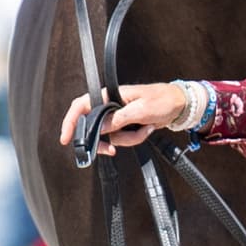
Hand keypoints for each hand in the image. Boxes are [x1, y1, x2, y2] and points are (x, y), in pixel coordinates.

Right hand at [58, 82, 192, 152]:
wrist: (180, 105)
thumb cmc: (162, 100)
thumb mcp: (140, 110)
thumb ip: (118, 119)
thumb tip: (100, 128)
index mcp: (110, 95)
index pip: (82, 106)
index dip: (71, 121)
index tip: (66, 138)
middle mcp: (111, 106)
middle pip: (94, 127)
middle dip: (104, 141)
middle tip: (110, 150)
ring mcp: (118, 117)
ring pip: (111, 136)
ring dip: (128, 139)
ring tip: (145, 128)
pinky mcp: (126, 125)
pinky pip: (123, 139)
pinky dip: (135, 138)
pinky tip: (147, 129)